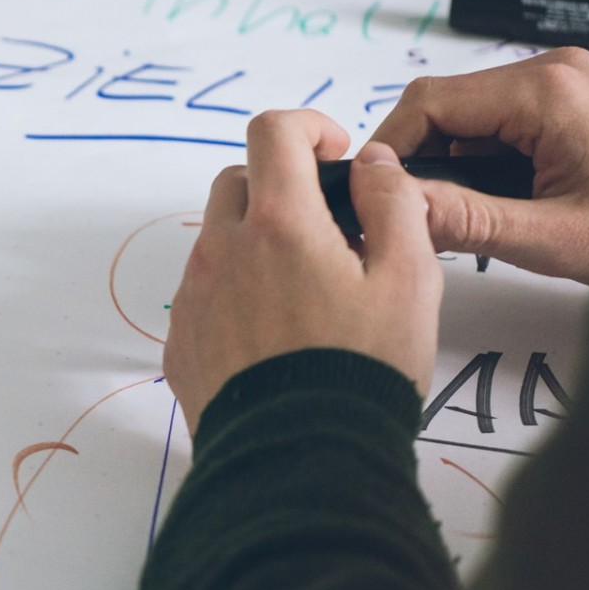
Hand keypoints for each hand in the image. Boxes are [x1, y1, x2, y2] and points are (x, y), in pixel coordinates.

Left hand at [164, 111, 442, 434]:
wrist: (301, 462)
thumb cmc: (360, 372)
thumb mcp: (408, 280)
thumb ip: (393, 205)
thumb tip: (371, 164)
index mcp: (278, 224)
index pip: (272, 132)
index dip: (308, 127)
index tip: (334, 153)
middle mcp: (222, 251)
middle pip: (239, 182)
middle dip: (282, 187)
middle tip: (328, 230)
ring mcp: (193, 297)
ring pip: (218, 240)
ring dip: (257, 243)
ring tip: (306, 291)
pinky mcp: (180, 341)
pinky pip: (203, 294)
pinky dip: (236, 293)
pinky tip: (276, 334)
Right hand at [370, 48, 588, 286]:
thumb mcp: (551, 236)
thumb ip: (464, 219)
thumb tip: (394, 204)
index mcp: (546, 90)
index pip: (428, 103)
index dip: (387, 150)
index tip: (371, 194)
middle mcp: (554, 71)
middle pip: (443, 103)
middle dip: (418, 158)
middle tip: (412, 211)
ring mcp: (564, 81)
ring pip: (468, 113)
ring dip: (451, 160)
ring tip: (462, 214)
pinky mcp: (571, 100)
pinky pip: (500, 118)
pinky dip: (482, 156)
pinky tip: (496, 197)